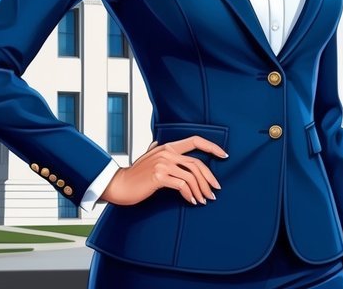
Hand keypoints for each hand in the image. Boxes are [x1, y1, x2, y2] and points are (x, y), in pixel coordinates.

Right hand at [100, 136, 227, 205]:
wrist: (118, 185)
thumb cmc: (133, 175)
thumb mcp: (145, 158)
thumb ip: (153, 151)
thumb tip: (156, 143)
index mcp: (167, 147)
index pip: (195, 141)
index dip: (212, 147)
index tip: (224, 156)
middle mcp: (167, 153)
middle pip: (197, 164)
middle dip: (209, 178)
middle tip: (214, 191)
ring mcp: (163, 164)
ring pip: (191, 176)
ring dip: (201, 190)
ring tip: (204, 200)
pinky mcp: (159, 177)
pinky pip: (182, 185)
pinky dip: (190, 194)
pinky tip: (192, 201)